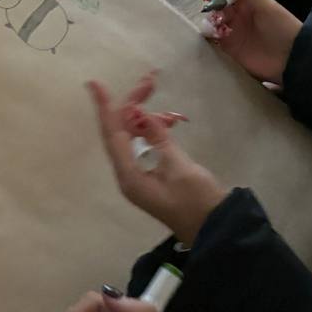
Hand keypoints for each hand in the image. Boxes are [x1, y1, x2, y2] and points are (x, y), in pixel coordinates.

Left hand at [87, 73, 225, 242]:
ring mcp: (139, 175)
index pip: (112, 134)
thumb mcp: (179, 167)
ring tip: (168, 107)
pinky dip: (154, 131)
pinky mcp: (151, 176)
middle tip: (150, 81)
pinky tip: (169, 122)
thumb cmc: (198, 202)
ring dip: (146, 118)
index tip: (96, 84)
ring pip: (133, 138)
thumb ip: (159, 139)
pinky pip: (144, 146)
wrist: (215, 230)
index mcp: (129, 175)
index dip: (106, 107)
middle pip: (121, 132)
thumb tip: (142, 115)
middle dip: (132, 105)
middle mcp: (128, 174)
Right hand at [201, 0, 302, 84]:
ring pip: (211, 21)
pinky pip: (212, 38)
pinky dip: (211, 35)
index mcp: (246, 0)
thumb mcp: (265, 7)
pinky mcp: (229, 47)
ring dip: (210, 22)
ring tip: (220, 28)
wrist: (291, 57)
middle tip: (219, 16)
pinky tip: (220, 37)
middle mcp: (237, 13)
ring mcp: (232, 30)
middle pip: (215, 5)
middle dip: (212, 8)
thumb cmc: (282, 28)